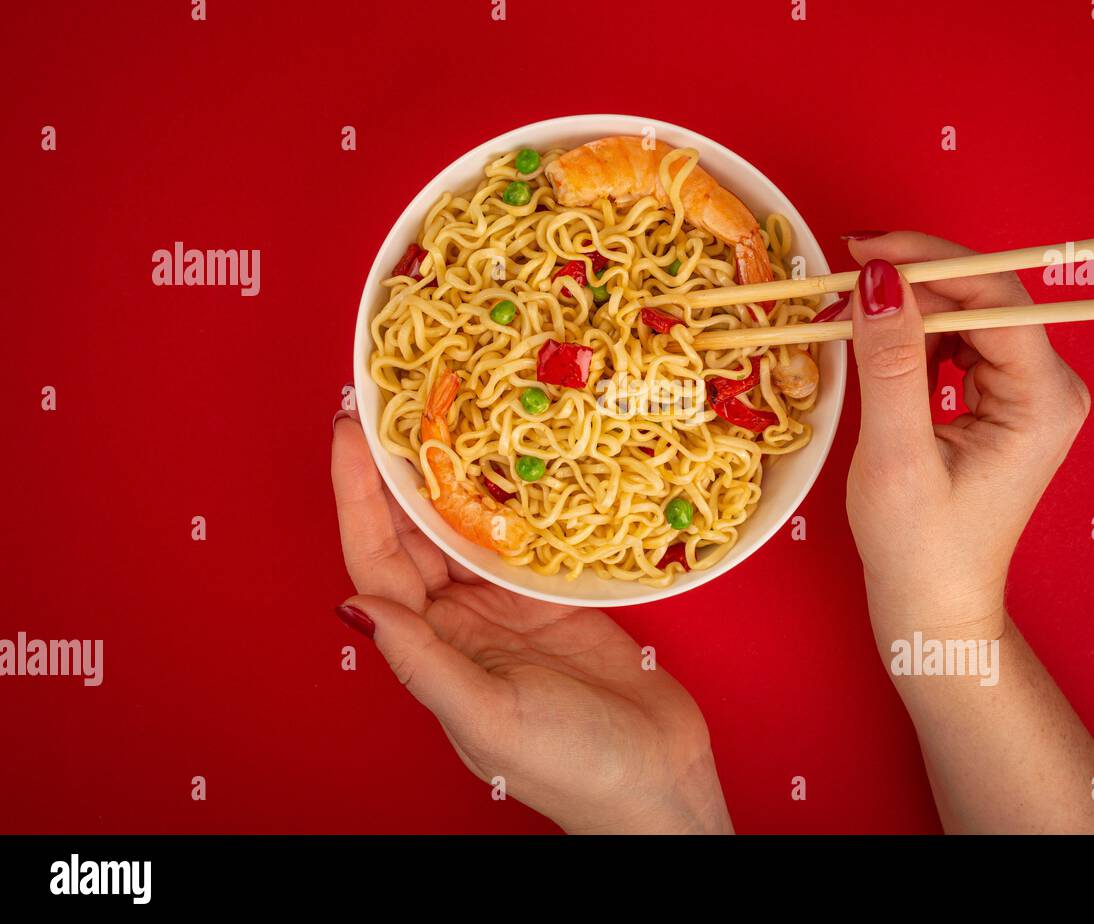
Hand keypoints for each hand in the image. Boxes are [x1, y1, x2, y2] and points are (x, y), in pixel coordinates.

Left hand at [328, 413, 731, 833]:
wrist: (654, 782)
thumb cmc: (570, 765)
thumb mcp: (489, 716)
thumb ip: (424, 662)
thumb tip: (354, 606)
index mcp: (429, 648)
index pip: (375, 559)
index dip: (355, 496)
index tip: (348, 432)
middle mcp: (457, 620)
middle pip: (413, 532)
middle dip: (398, 469)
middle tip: (395, 401)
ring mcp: (506, 604)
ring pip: (465, 526)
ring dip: (451, 474)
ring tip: (445, 411)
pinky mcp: (554, 595)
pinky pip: (520, 535)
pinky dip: (511, 496)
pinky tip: (509, 453)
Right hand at [841, 232, 1090, 646]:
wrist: (932, 606)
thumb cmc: (919, 547)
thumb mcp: (897, 455)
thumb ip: (889, 364)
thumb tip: (876, 278)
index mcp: (1044, 399)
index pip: (994, 296)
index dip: (929, 262)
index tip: (860, 251)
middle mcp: (1048, 386)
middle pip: (982, 298)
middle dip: (910, 284)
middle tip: (838, 280)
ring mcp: (1026, 393)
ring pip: (965, 315)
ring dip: (905, 310)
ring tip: (844, 315)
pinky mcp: (998, 401)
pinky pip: (956, 343)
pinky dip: (911, 338)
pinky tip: (873, 347)